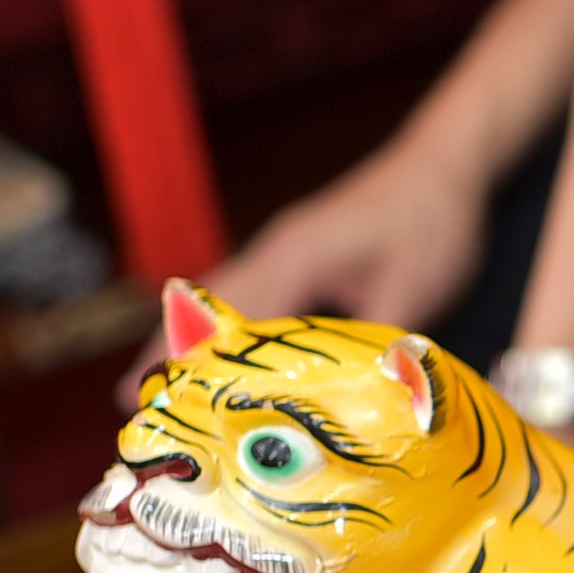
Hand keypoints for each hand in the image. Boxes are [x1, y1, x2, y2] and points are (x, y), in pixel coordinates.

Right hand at [114, 137, 494, 406]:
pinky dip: (216, 326)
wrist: (442, 166)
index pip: (231, 321)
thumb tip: (356, 404)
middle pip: (205, 307)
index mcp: (297, 258)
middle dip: (165, 353)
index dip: (194, 363)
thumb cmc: (432, 223)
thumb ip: (381, 346)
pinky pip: (242, 294)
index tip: (161, 401)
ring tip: (150, 388)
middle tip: (130, 406)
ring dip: (182, 338)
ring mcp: (282, 250)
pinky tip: (207, 356)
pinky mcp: (296, 255)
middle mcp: (276, 251)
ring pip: (217, 299)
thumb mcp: (416, 292)